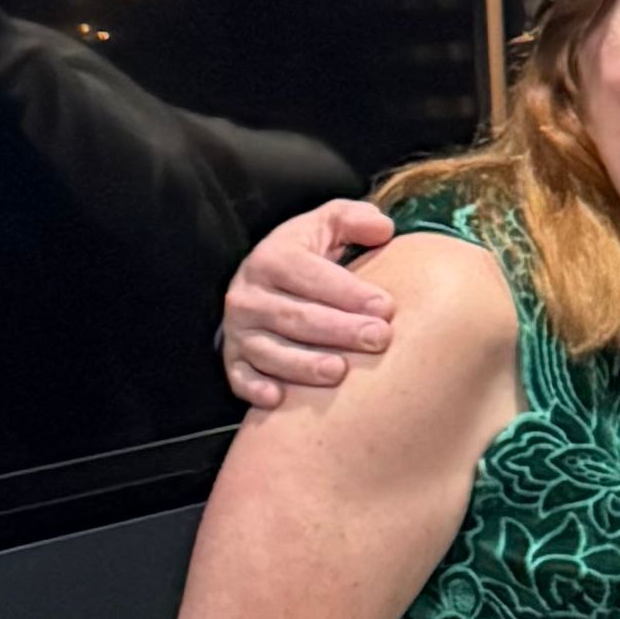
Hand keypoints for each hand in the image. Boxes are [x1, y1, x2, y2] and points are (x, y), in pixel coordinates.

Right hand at [220, 203, 397, 408]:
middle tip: (379, 339)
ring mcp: (239, 330)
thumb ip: (354, 218)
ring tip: (339, 372)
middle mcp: (249, 295)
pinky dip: (255, 389)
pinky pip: (239, 377)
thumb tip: (383, 229)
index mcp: (272, 259)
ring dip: (304, 365)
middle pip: (296, 316)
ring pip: (270, 351)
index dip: (349, 292)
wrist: (266, 282)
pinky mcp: (233, 358)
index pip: (311, 276)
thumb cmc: (307, 255)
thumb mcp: (327, 224)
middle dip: (339, 330)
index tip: (386, 307)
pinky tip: (279, 399)